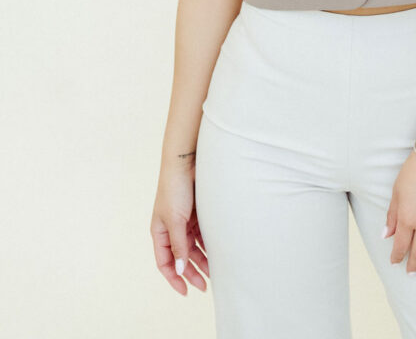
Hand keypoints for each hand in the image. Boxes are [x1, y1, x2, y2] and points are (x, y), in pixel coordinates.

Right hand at [150, 163, 208, 294]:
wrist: (187, 162)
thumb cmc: (175, 189)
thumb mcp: (175, 221)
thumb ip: (179, 246)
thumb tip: (180, 270)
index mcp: (159, 232)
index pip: (165, 263)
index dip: (174, 278)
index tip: (186, 292)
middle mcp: (171, 229)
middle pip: (181, 258)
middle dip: (191, 272)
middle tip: (205, 286)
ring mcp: (185, 221)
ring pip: (194, 248)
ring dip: (203, 260)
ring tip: (216, 272)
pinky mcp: (197, 214)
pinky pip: (203, 235)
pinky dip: (209, 245)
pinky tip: (218, 253)